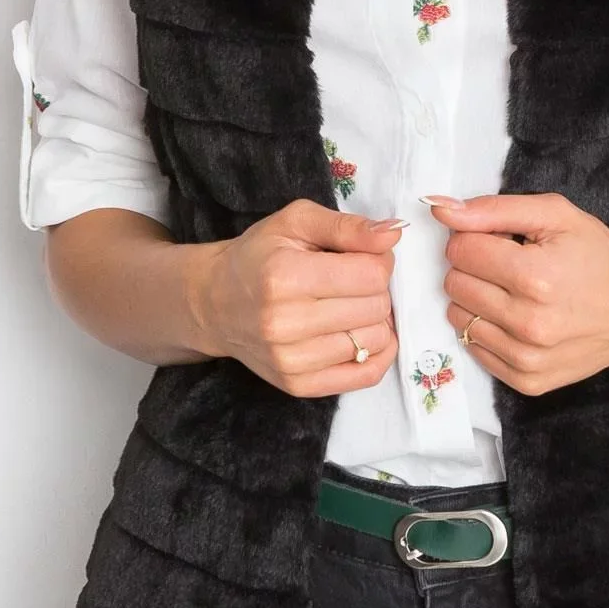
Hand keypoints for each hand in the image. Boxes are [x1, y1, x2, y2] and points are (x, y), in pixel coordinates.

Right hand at [195, 198, 404, 397]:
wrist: (215, 302)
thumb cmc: (258, 256)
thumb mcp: (296, 222)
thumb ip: (347, 226)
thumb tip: (394, 234)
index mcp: (285, 276)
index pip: (371, 275)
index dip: (378, 261)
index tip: (362, 257)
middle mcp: (285, 323)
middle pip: (376, 308)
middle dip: (376, 290)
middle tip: (353, 281)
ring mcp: (291, 360)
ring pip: (376, 341)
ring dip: (375, 321)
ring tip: (350, 306)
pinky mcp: (298, 385)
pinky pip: (366, 376)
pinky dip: (376, 354)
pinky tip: (362, 334)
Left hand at [422, 192, 608, 393]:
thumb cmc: (597, 255)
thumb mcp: (555, 215)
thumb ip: (493, 209)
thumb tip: (439, 208)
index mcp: (535, 276)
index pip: (459, 250)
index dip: (475, 238)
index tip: (501, 242)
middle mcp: (529, 323)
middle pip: (455, 284)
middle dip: (475, 268)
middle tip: (509, 266)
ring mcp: (528, 358)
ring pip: (458, 318)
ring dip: (478, 300)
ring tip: (514, 293)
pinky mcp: (528, 381)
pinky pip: (475, 349)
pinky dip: (489, 331)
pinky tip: (517, 319)